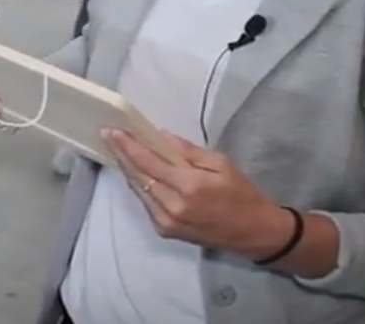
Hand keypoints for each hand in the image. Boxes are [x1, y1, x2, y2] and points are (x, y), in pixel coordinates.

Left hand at [105, 129, 291, 255]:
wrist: (255, 233)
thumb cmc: (242, 194)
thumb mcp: (221, 164)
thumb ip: (187, 151)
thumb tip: (159, 136)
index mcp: (189, 186)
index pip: (149, 162)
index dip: (128, 146)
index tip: (113, 131)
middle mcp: (172, 206)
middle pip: (138, 176)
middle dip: (121, 154)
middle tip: (108, 136)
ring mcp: (166, 222)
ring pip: (138, 190)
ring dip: (127, 169)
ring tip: (118, 150)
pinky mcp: (165, 231)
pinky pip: (146, 203)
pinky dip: (139, 185)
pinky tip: (136, 172)